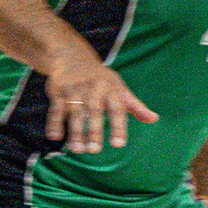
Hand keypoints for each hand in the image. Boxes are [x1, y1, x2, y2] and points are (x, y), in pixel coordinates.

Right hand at [42, 55, 156, 152]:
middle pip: (94, 111)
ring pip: (75, 112)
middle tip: (94, 151)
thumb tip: (153, 119)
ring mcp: (75, 90)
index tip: (118, 145)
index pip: (117, 110)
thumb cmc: (101, 79)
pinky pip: (56, 109)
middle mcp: (94, 89)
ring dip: (75, 131)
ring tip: (77, 150)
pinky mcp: (58, 91)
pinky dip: (54, 122)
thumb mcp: (120, 88)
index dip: (118, 127)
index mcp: (112, 89)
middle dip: (94, 131)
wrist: (72, 57)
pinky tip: (55, 137)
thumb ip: (135, 106)